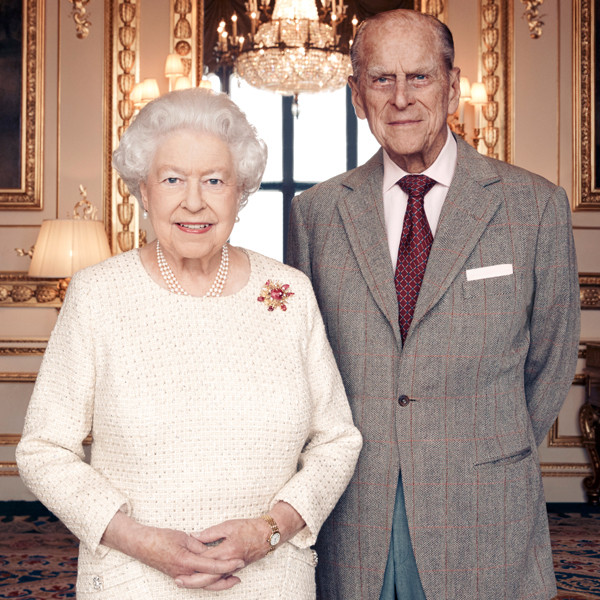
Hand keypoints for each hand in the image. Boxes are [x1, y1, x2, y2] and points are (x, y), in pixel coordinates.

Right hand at [102, 511, 243, 590]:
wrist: (142, 545)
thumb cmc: (161, 538)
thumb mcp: (183, 537)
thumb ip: (199, 545)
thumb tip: (212, 550)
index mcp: (186, 561)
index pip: (212, 565)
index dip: (227, 564)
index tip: (239, 561)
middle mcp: (184, 573)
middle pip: (209, 581)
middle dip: (225, 579)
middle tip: (239, 574)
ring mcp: (180, 576)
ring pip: (203, 584)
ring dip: (218, 582)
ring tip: (231, 578)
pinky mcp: (178, 576)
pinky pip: (195, 581)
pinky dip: (207, 580)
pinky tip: (215, 576)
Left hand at [172, 518, 270, 587]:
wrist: (268, 535)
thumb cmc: (249, 528)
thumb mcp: (228, 526)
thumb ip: (210, 533)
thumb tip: (195, 536)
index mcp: (225, 552)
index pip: (204, 560)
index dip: (190, 560)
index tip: (178, 559)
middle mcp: (228, 564)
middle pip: (206, 578)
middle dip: (191, 581)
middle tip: (177, 580)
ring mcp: (232, 569)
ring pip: (213, 581)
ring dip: (199, 583)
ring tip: (185, 583)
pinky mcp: (236, 569)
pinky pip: (220, 578)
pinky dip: (210, 581)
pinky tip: (202, 581)